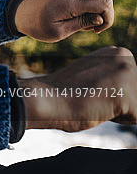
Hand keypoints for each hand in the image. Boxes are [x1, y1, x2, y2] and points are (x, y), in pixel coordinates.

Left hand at [14, 0, 113, 41]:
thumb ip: (82, 24)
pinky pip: (88, 3)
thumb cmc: (36, 24)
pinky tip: (68, 18)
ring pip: (95, 5)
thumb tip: (101, 19)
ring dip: (88, 17)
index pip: (105, 3)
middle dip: (96, 20)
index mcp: (71, 2)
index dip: (108, 19)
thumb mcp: (59, 32)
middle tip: (75, 29)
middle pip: (102, 5)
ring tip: (68, 24)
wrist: (20, 10)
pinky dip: (83, 13)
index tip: (96, 31)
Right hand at [20, 46, 136, 130]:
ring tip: (94, 100)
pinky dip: (118, 121)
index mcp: (117, 52)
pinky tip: (98, 107)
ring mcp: (128, 74)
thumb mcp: (95, 75)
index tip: (91, 87)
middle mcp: (126, 57)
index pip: (133, 85)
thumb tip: (126, 91)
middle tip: (91, 95)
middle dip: (120, 102)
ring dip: (118, 111)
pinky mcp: (128, 95)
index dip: (113, 94)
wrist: (45, 98)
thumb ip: (114, 77)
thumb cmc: (65, 92)